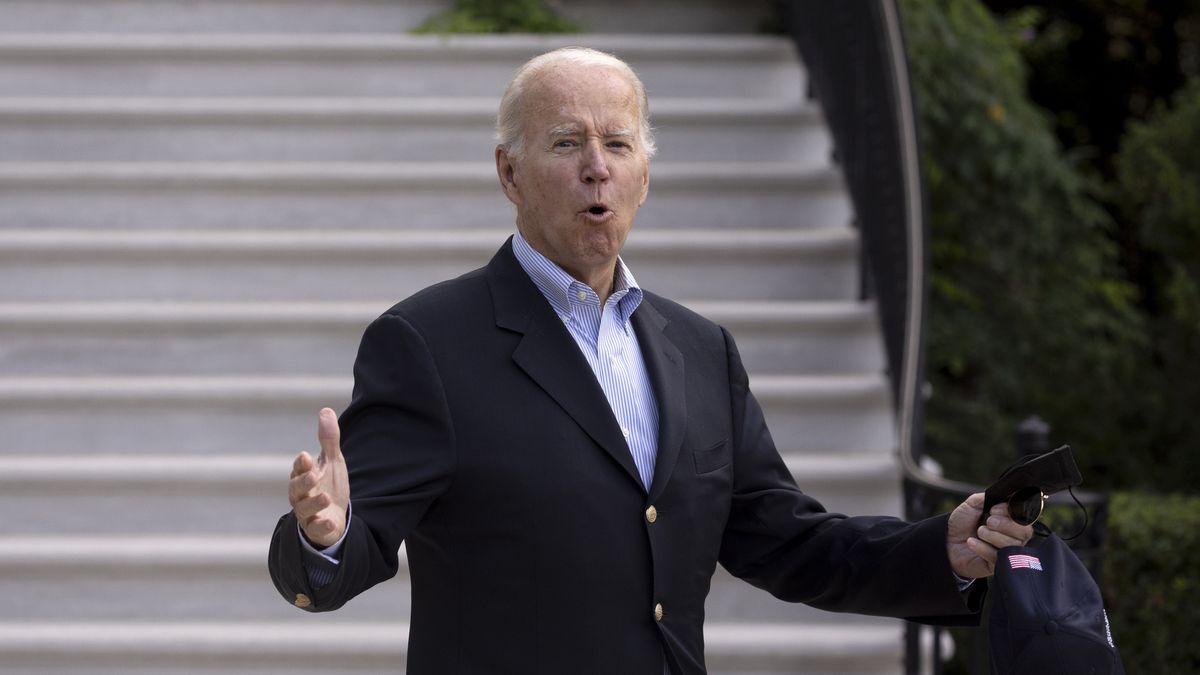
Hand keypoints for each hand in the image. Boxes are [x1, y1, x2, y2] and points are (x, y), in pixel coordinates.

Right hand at [289, 408, 349, 548]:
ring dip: (314, 503)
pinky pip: (315, 529)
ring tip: (325, 497)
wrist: (335, 516)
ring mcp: (307, 514)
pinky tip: (330, 521)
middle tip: (313, 476)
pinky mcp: (316, 529)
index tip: (307, 457)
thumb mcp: (332, 461)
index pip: (299, 469)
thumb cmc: (329, 485)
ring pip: (304, 509)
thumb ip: (328, 439)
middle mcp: (300, 495)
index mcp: (302, 477)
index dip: (302, 464)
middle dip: (303, 482)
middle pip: (296, 489)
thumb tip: (326, 410)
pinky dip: (322, 526)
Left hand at [946, 492, 1033, 578]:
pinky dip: (983, 548)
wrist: (946, 541)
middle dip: (1006, 525)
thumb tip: (1004, 493)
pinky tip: (972, 542)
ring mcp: (1007, 551)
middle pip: (1025, 532)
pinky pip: (998, 557)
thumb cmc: (962, 523)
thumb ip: (988, 497)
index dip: (1012, 512)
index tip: (994, 509)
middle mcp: (1014, 536)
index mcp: (1011, 519)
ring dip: (993, 536)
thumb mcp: (973, 504)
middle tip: (988, 521)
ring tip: (979, 532)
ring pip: (1013, 545)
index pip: (1026, 516)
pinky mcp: (998, 565)